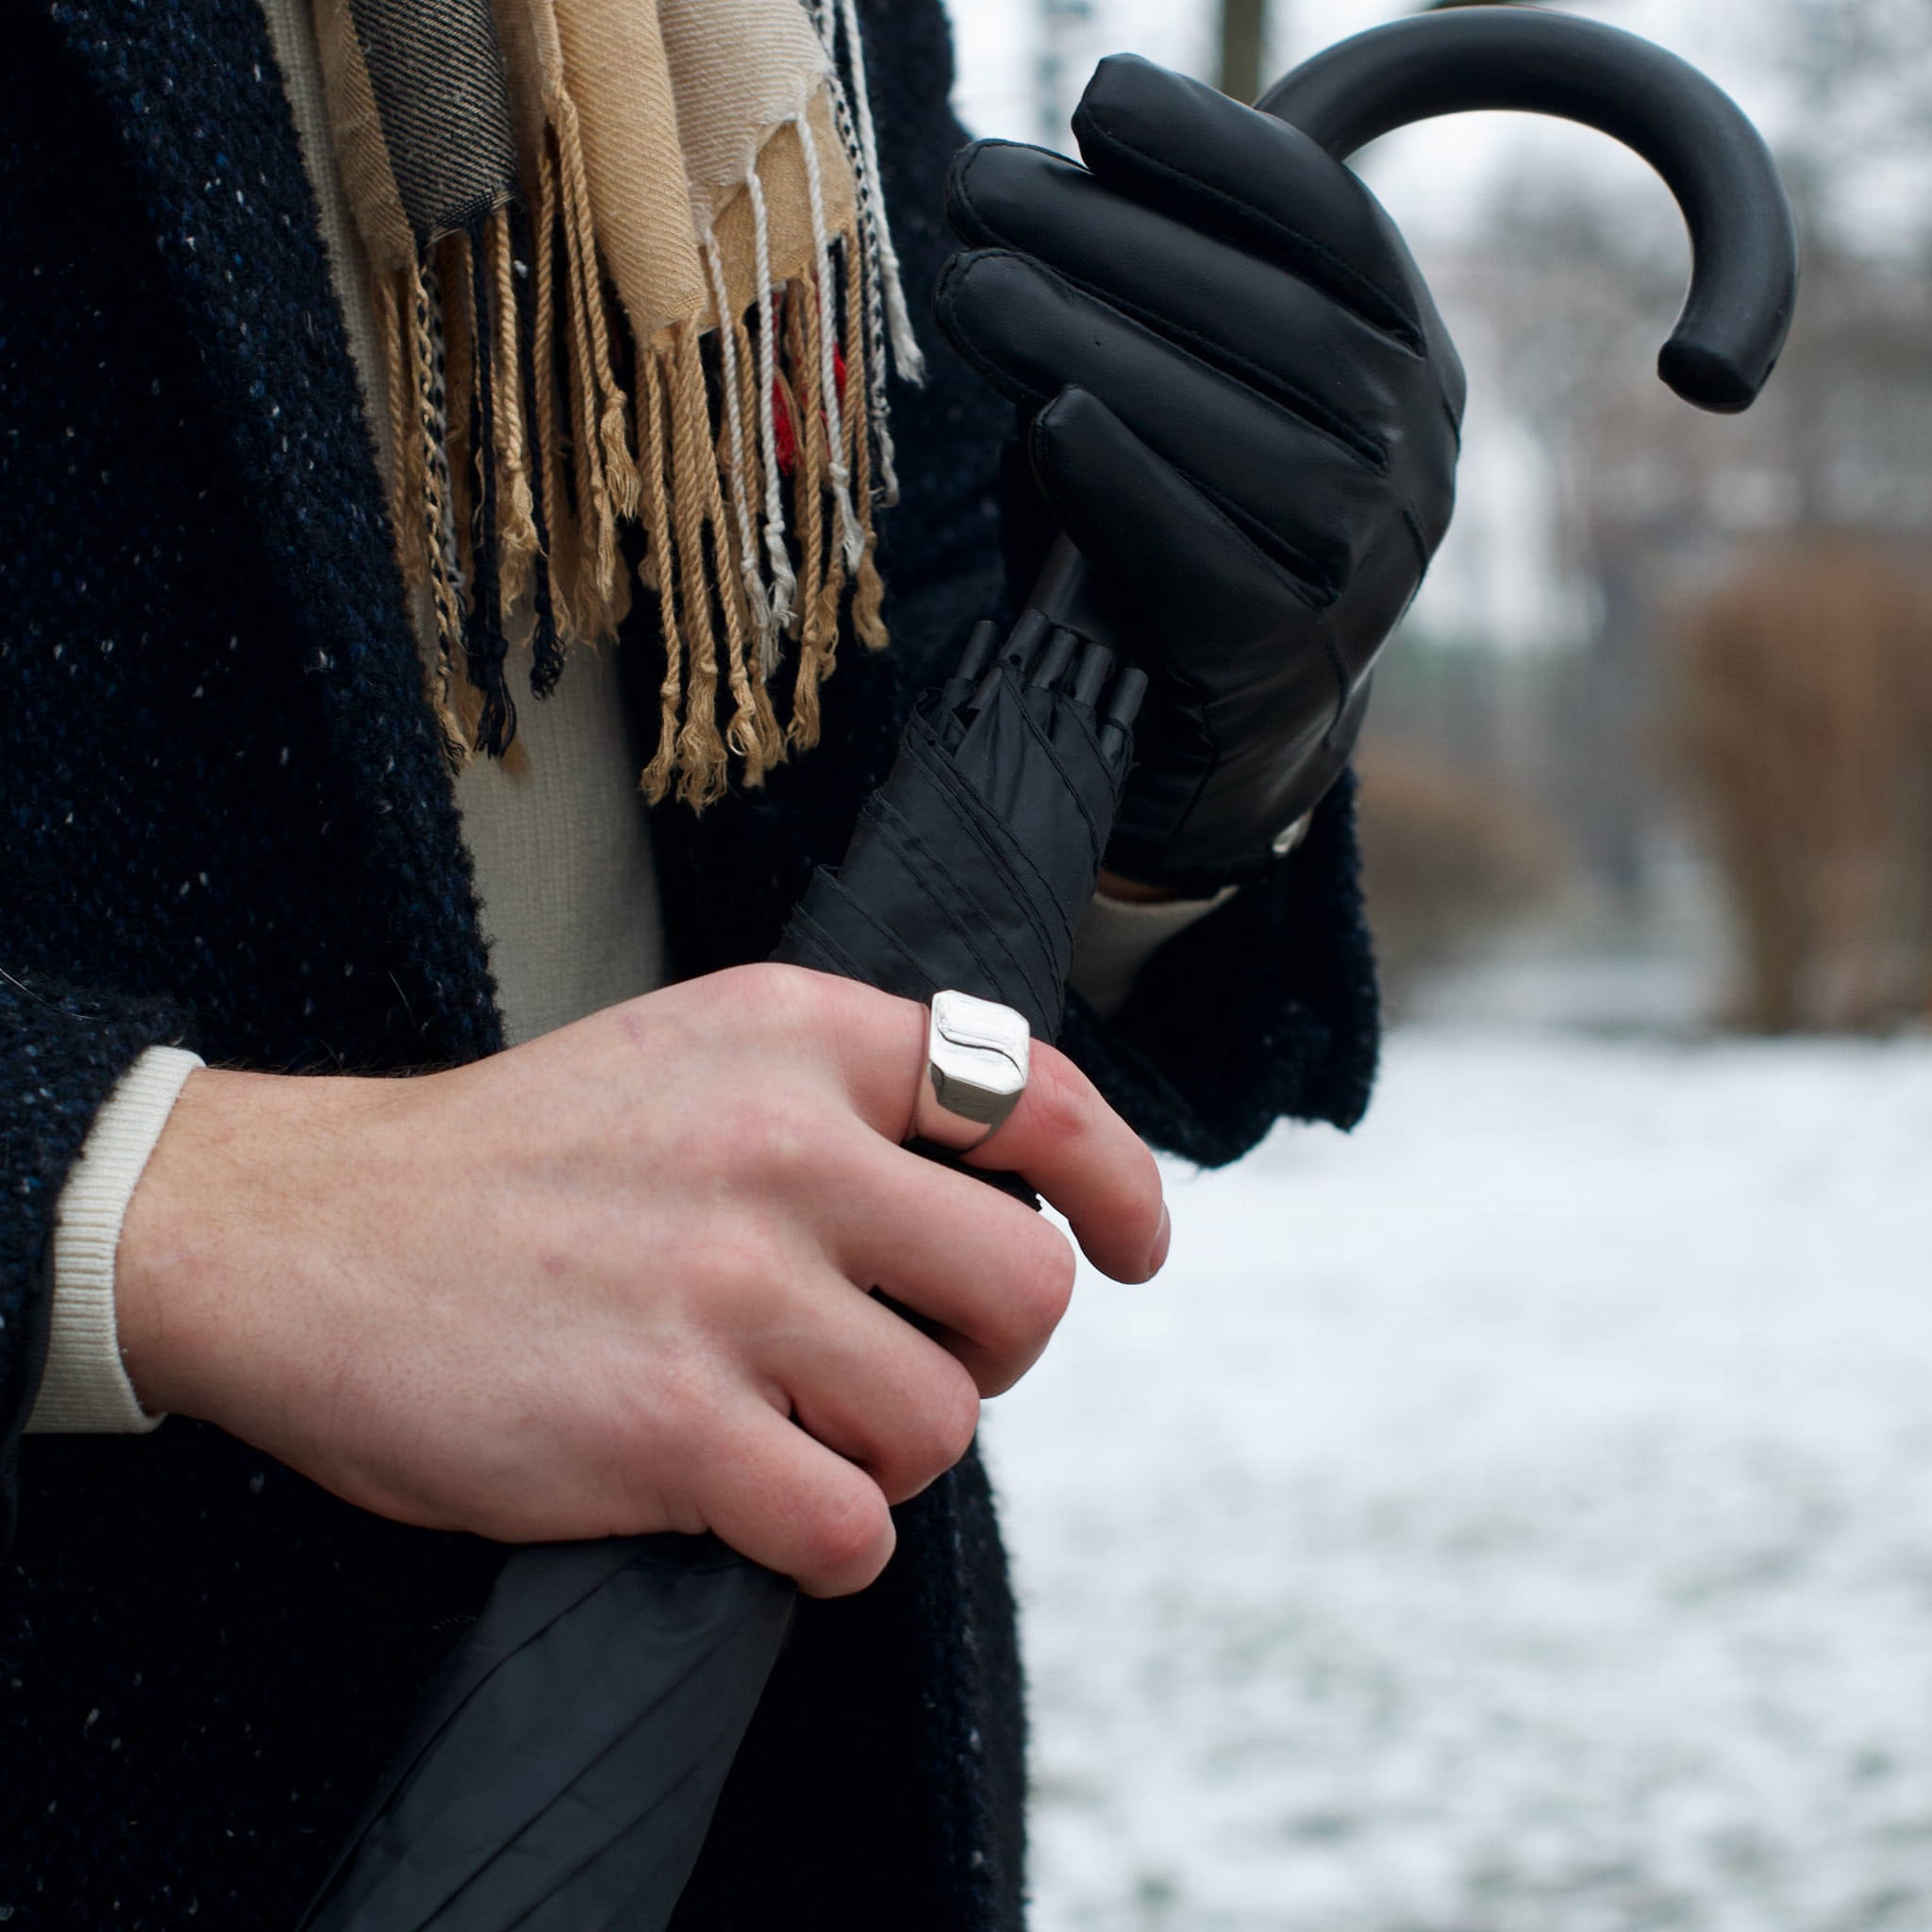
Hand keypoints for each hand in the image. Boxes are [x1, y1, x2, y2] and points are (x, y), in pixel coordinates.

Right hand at [113, 966, 1165, 1597]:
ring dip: (894, 1454)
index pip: (1033, 1095)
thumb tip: (998, 1200)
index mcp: (796, 1035)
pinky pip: (851, 1525)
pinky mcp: (668, 1422)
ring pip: (943, 1422)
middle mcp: (780, 1145)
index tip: (1133, 1247)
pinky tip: (767, 1510)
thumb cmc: (509, 1162)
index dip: (1117, 1183)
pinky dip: (831, 1542)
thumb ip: (839, 1101)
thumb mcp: (689, 1055)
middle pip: (1024, 1287)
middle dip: (995, 1350)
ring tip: (803, 1431)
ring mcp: (729, 1285)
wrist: (302, 1232)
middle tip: (919, 1361)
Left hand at [935, 54, 1465, 890]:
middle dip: (1109, 238)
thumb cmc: (1191, 529)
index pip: (1330, 225)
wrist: (1228, 734)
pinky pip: (1194, 555)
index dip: (1215, 151)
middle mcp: (1412, 452)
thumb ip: (1160, 304)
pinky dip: (1118, 480)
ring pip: (1227, 426)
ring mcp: (1361, 562)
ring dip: (1085, 340)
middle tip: (978, 191)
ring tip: (972, 288)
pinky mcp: (1281, 656)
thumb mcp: (1208, 397)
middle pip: (1268, 316)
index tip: (1097, 96)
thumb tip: (1036, 187)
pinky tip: (1048, 419)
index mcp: (1405, 359)